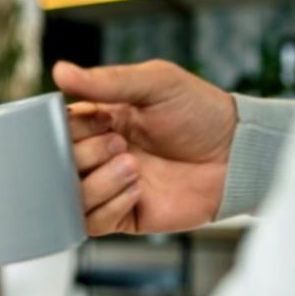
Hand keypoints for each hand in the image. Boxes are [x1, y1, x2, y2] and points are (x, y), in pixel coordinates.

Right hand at [52, 59, 236, 235]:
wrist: (239, 155)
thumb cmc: (202, 114)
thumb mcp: (156, 83)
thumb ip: (107, 80)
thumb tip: (60, 71)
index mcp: (97, 122)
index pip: (55, 130)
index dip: (70, 130)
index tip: (100, 122)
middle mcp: (97, 156)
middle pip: (57, 165)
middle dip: (87, 155)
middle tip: (120, 145)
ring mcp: (108, 187)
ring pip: (70, 196)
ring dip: (98, 182)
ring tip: (133, 167)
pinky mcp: (123, 216)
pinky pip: (91, 224)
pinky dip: (110, 206)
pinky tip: (138, 190)